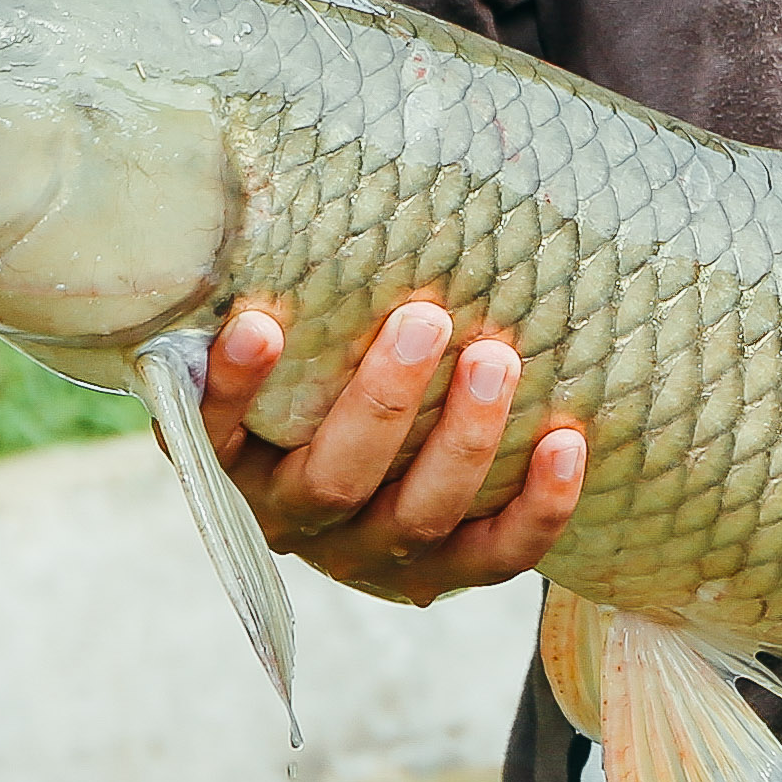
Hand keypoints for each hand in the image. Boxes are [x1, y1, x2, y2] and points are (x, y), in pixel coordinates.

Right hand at [199, 292, 583, 607]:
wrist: (374, 481)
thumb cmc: (321, 381)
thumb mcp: (289, 355)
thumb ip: (285, 312)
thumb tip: (299, 206)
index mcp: (240, 466)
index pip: (215, 435)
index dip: (233, 389)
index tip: (259, 324)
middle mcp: (298, 524)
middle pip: (333, 482)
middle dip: (384, 401)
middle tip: (425, 319)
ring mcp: (372, 558)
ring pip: (419, 516)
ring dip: (464, 438)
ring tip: (496, 360)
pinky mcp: (444, 576)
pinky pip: (496, 554)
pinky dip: (538, 505)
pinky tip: (566, 443)